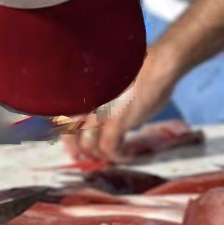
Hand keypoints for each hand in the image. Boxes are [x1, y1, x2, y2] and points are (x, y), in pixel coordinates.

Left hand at [63, 48, 178, 164]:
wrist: (158, 66)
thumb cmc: (142, 69)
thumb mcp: (117, 84)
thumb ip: (108, 100)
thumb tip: (112, 112)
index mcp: (84, 94)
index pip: (65, 119)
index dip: (69, 137)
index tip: (76, 147)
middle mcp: (86, 104)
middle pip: (71, 135)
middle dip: (80, 151)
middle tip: (91, 158)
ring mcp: (100, 113)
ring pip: (88, 145)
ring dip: (101, 155)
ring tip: (112, 157)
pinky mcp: (116, 123)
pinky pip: (109, 147)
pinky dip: (118, 156)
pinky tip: (127, 156)